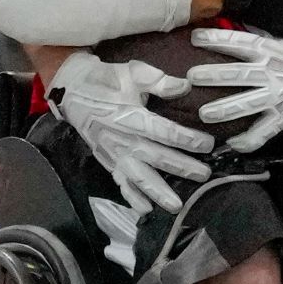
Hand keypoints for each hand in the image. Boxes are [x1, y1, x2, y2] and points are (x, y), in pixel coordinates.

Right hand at [48, 51, 213, 213]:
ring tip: (177, 205)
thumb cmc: (106, 80)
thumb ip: (158, 81)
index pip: (165, 132)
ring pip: (139, 177)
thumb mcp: (131, 73)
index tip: (209, 144)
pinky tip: (146, 210)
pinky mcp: (107, 162)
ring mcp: (115, 154)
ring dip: (158, 192)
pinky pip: (120, 183)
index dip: (188, 139)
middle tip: (205, 175)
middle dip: (182, 168)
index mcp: (131, 116)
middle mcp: (123, 140)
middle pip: (157, 158)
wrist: (72, 91)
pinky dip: (132, 197)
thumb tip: (185, 86)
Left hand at [184, 28, 282, 151]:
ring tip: (204, 115)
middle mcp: (275, 72)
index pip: (242, 42)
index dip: (218, 40)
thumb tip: (240, 25)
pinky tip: (231, 144)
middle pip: (239, 74)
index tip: (195, 38)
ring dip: (224, 110)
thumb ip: (266, 40)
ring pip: (248, 104)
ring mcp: (281, 97)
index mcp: (275, 51)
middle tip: (190, 77)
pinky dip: (248, 140)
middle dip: (213, 76)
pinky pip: (264, 131)